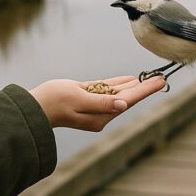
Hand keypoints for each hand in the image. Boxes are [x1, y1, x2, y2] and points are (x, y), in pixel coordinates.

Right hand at [29, 75, 166, 131]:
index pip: (128, 101)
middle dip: (144, 88)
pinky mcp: (85, 98)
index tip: (160, 82)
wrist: (34, 107)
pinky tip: (129, 80)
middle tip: (161, 79)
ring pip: (118, 93)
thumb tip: (122, 104)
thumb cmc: (53, 102)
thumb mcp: (77, 99)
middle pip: (127, 98)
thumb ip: (100, 102)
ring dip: (134, 86)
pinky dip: (118, 84)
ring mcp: (93, 107)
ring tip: (150, 79)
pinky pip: (106, 90)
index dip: (145, 90)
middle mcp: (99, 114)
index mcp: (100, 116)